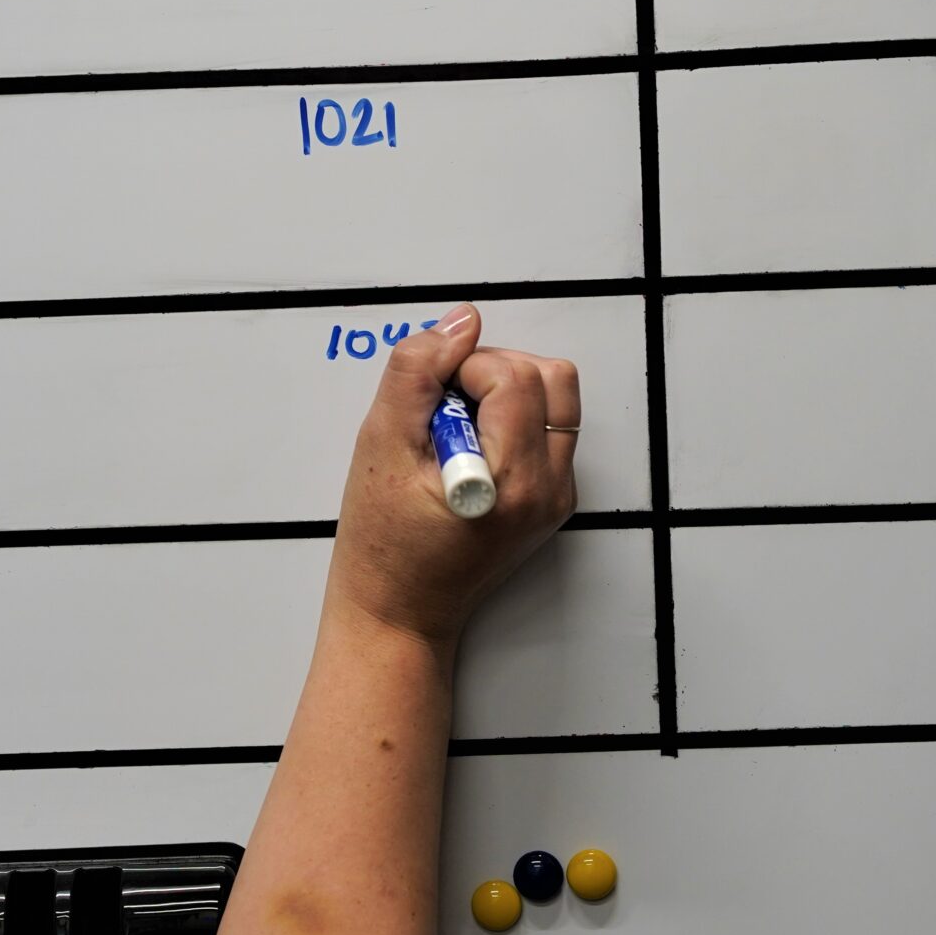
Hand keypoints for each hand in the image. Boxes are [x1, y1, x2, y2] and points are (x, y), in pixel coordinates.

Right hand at [323, 302, 579, 651]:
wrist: (398, 612)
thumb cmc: (382, 545)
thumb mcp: (379, 445)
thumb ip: (417, 372)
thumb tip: (460, 322)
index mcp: (513, 481)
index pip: (512, 375)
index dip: (463, 368)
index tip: (428, 402)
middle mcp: (548, 489)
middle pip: (550, 378)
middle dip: (493, 372)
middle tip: (443, 410)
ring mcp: (555, 496)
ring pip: (556, 399)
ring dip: (506, 393)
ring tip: (456, 431)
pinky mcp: (551, 499)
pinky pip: (548, 430)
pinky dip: (511, 421)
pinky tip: (468, 451)